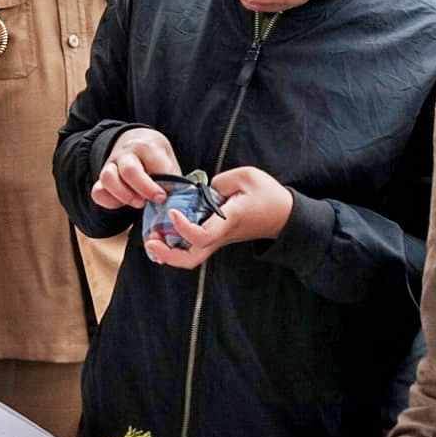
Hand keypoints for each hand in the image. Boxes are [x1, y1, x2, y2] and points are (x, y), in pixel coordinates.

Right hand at [91, 128, 181, 209]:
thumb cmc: (156, 157)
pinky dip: (109, 201)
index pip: (153, 165)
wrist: (136, 141)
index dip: (161, 184)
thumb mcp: (168, 161)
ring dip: (125, 196)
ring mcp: (111, 165)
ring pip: (108, 179)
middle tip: (157, 200)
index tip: (166, 196)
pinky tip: (122, 204)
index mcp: (146, 146)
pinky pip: (98, 192)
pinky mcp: (101, 179)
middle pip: (130, 171)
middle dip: (144, 189)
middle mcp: (125, 153)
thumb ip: (172, 179)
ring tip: (139, 203)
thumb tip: (176, 201)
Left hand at [144, 167, 293, 269]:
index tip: (172, 211)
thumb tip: (201, 192)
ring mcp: (219, 240)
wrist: (285, 215)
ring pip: (190, 258)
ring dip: (168, 252)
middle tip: (151, 240)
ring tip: (152, 237)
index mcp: (229, 220)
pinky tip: (162, 233)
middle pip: (191, 259)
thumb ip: (220, 182)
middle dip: (167, 254)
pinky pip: (193, 248)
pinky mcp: (217, 239)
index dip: (183, 228)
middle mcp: (221, 236)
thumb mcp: (247, 176)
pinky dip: (175, 245)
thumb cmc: (268, 195)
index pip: (202, 235)